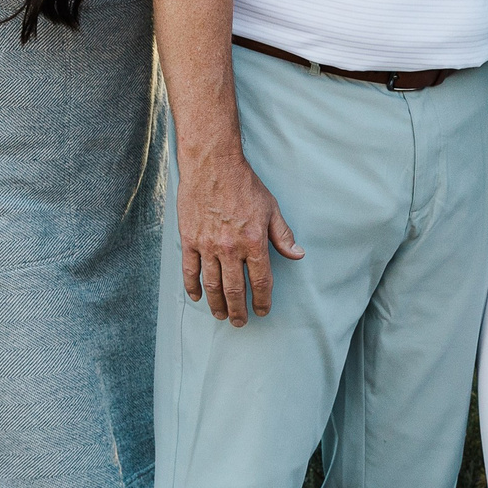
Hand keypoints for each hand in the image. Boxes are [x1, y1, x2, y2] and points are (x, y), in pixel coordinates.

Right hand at [177, 152, 302, 325]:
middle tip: (240, 323)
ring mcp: (207, 245)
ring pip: (212, 284)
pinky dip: (193, 287)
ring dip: (217, 304)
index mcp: (254, 241)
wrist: (213, 165)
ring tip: (221, 316)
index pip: (260, 281)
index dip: (263, 300)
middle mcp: (230, 248)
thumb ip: (282, 235)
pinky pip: (190, 270)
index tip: (263, 310)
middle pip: (234, 289)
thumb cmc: (244, 185)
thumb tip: (297, 255)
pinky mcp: (190, 240)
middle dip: (238, 310)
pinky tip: (198, 297)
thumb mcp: (271, 208)